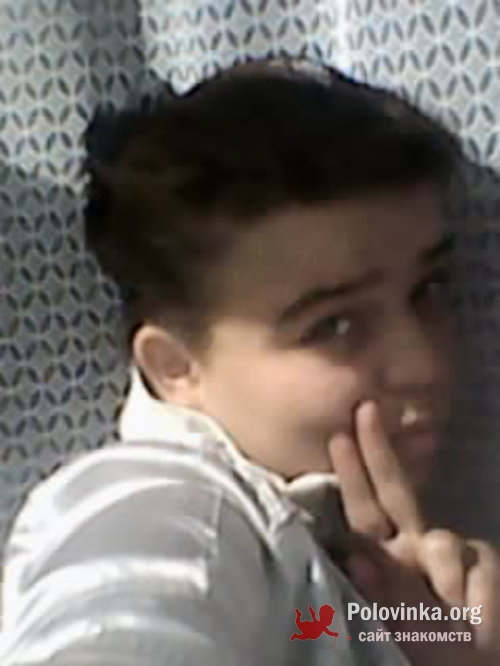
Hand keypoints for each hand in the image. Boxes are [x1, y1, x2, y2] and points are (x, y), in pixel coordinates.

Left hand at [329, 401, 499, 650]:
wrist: (477, 661)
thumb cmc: (432, 653)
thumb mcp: (403, 630)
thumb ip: (388, 593)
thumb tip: (360, 555)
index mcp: (385, 558)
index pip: (364, 510)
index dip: (354, 473)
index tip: (340, 437)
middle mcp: (413, 545)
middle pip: (395, 491)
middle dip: (379, 450)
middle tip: (364, 409)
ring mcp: (447, 549)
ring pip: (440, 541)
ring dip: (444, 583)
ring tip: (455, 624)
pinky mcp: (481, 556)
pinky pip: (474, 564)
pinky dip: (475, 596)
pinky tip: (474, 616)